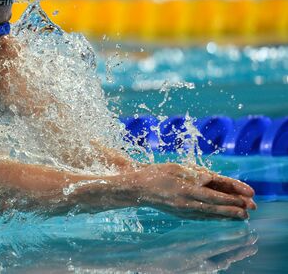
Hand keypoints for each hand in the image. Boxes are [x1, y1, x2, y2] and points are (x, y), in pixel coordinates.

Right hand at [129, 163, 256, 219]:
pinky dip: (214, 217)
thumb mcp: (177, 168)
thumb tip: (212, 179)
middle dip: (233, 209)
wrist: (137, 188)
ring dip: (227, 215)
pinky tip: (221, 218)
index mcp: (185, 189)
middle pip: (215, 207)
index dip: (232, 197)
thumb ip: (195, 174)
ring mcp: (182, 211)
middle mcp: (185, 203)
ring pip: (209, 215)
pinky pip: (200, 217)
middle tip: (250, 210)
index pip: (214, 195)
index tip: (247, 197)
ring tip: (241, 217)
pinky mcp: (179, 214)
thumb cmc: (157, 174)